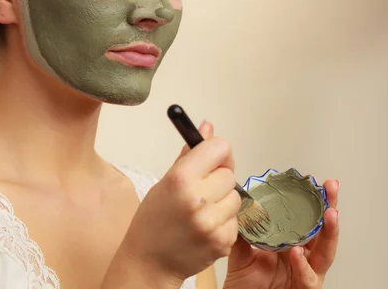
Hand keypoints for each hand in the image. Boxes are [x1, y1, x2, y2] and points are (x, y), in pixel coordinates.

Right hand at [118, 121, 240, 282]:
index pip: (219, 148)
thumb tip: (208, 126)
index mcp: (181, 178)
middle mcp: (197, 199)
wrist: (150, 261)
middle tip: (201, 190)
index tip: (211, 159)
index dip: (216, 152)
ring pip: (236, 197)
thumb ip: (191, 154)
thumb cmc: (154, 219)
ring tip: (203, 211)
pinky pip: (236, 220)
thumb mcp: (166, 181)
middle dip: (219, 179)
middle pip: (229, 173)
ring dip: (224, 201)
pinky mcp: (222, 241)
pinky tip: (206, 227)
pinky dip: (224, 222)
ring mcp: (211, 222)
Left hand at [223, 179, 339, 288]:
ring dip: (329, 233)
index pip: (306, 220)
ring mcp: (307, 274)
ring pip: (325, 254)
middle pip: (322, 231)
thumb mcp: (242, 253)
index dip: (313, 202)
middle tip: (331, 188)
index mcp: (292, 244)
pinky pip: (308, 278)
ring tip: (329, 214)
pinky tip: (298, 252)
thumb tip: (241, 206)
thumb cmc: (246, 284)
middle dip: (330, 208)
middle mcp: (304, 258)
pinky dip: (303, 265)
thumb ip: (244, 232)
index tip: (315, 181)